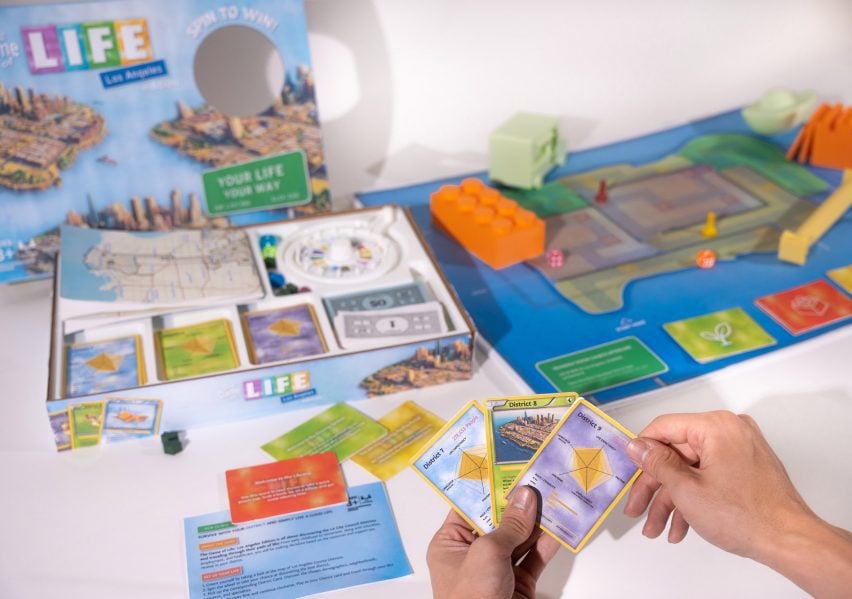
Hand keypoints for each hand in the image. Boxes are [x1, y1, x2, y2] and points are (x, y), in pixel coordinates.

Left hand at [427, 486, 560, 598]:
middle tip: (538, 475)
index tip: (508, 466)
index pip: (469, 507)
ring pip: (520, 537)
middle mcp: (472, 555)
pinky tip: (561, 525)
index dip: (489, 487)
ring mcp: (497, 569)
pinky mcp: (519, 584)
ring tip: (555, 493)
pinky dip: (548, 543)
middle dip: (518, 501)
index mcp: (450, 544)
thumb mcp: (487, 554)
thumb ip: (509, 525)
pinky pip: (534, 557)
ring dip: (537, 519)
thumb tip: (525, 496)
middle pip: (498, 520)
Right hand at [623, 410, 808, 556]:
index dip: (641, 451)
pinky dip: (694, 497)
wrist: (790, 541)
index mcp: (715, 426)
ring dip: (672, 499)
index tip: (628, 470)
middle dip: (655, 487)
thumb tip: (637, 446)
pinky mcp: (745, 466)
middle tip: (637, 508)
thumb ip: (657, 463)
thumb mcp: (687, 490)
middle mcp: (729, 431)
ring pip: (691, 469)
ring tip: (657, 528)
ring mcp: (739, 449)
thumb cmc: (747, 516)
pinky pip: (709, 475)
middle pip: (676, 453)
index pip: (663, 428)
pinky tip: (681, 526)